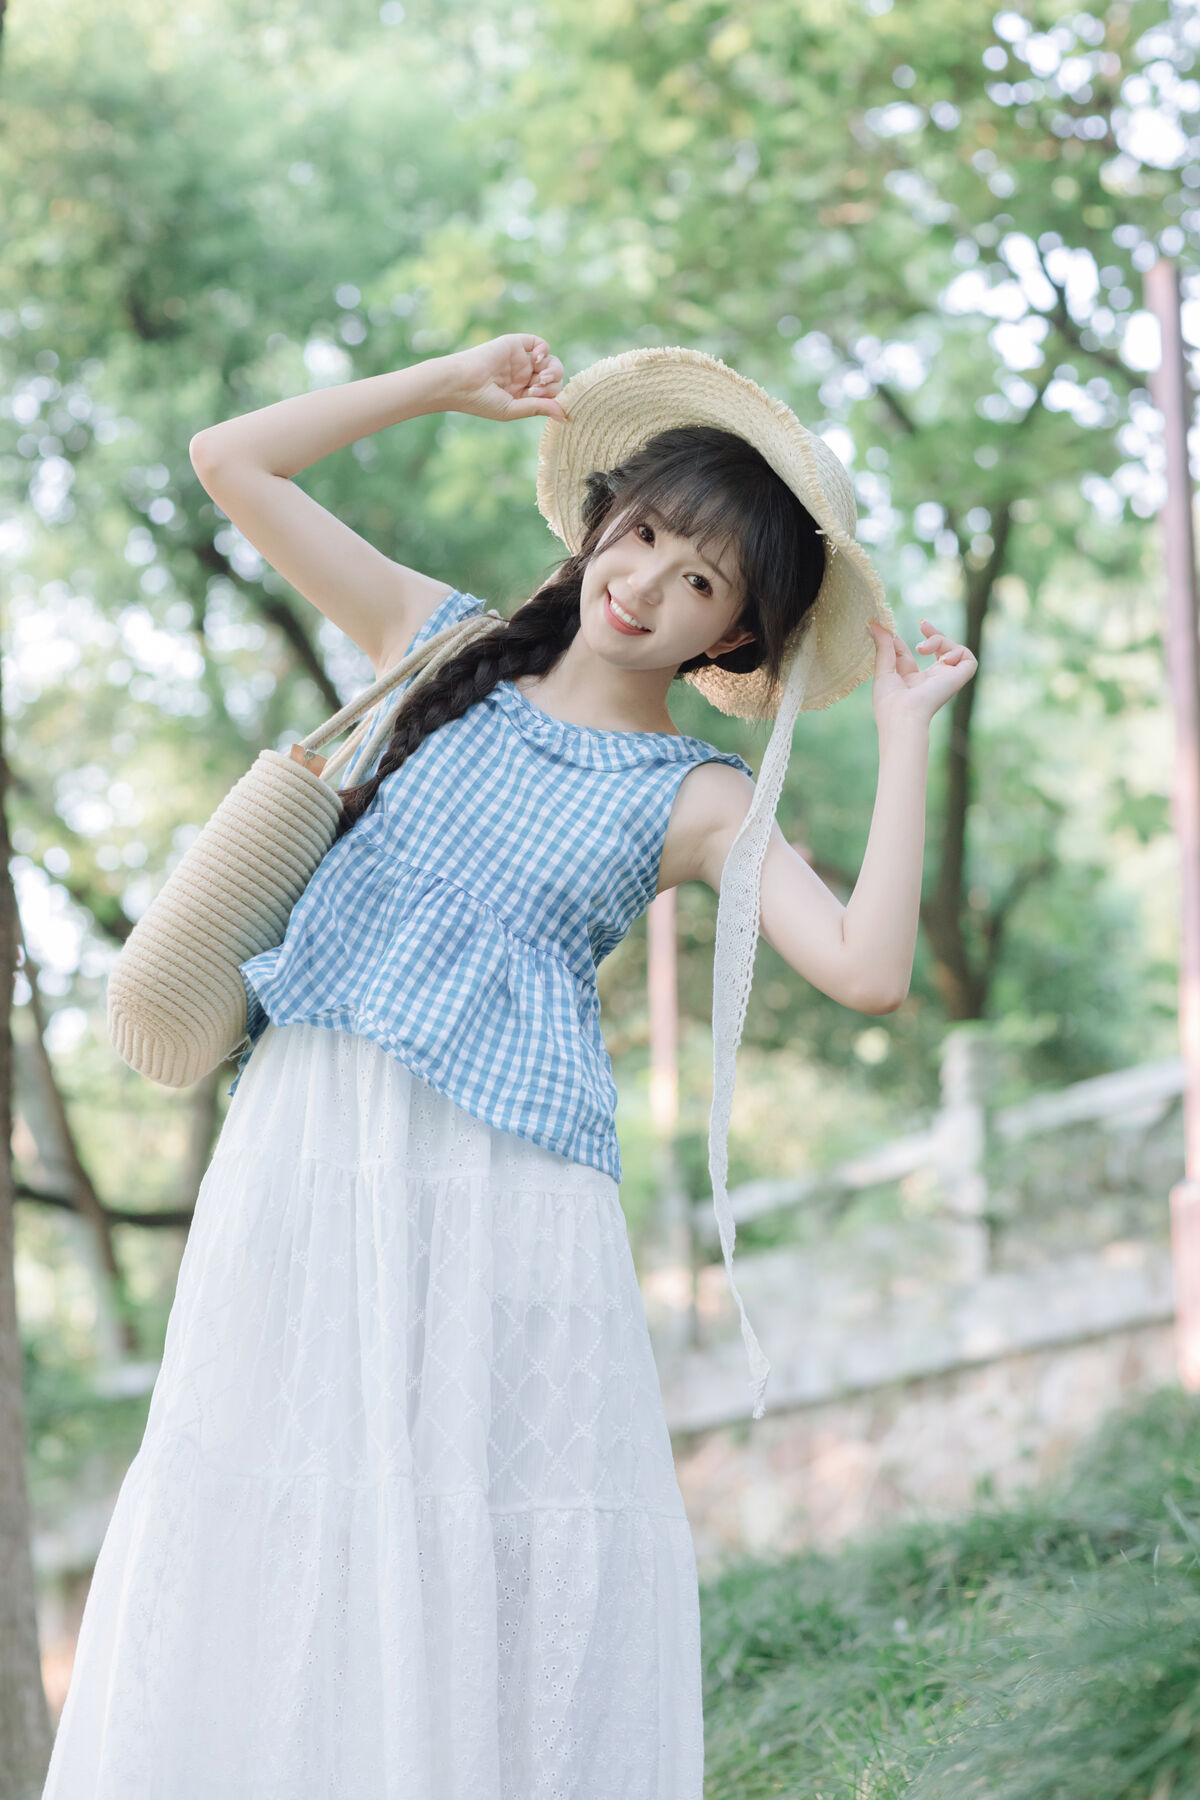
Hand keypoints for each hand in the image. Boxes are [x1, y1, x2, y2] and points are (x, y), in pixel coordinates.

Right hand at [444, 333, 567, 422]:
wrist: (460, 382)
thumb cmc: (482, 401)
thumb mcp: (513, 409)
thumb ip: (538, 408)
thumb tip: (564, 415)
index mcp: (522, 394)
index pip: (550, 394)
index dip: (551, 396)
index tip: (537, 399)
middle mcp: (523, 377)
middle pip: (553, 378)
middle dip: (552, 384)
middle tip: (538, 388)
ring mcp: (520, 360)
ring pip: (550, 361)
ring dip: (552, 370)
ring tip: (541, 377)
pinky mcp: (515, 345)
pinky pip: (538, 342)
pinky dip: (544, 349)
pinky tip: (537, 359)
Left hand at [865, 616, 976, 730]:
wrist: (903, 715)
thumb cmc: (889, 701)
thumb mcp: (883, 668)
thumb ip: (883, 646)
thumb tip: (873, 625)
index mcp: (911, 682)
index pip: (910, 656)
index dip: (902, 642)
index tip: (892, 630)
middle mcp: (930, 681)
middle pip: (939, 650)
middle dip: (933, 634)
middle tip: (922, 624)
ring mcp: (945, 680)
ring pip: (954, 651)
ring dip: (939, 640)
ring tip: (922, 649)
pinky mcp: (958, 679)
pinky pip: (968, 659)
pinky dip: (957, 651)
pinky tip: (942, 659)